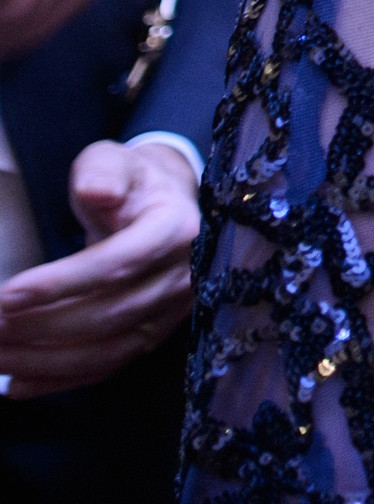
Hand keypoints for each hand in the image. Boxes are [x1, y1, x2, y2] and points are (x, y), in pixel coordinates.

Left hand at [0, 139, 199, 399]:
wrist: (169, 205)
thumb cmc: (132, 182)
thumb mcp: (115, 162)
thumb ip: (103, 171)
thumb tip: (95, 191)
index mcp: (177, 229)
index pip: (118, 263)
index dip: (62, 283)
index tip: (7, 294)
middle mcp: (183, 276)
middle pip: (108, 313)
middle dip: (40, 326)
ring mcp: (172, 312)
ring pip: (106, 350)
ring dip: (43, 360)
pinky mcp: (155, 335)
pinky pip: (107, 367)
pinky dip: (60, 381)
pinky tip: (18, 385)